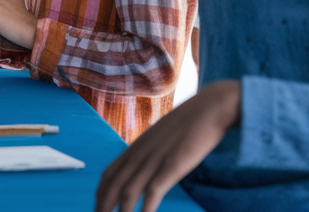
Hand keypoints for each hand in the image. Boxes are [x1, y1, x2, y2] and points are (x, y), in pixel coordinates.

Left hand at [95, 80, 241, 211]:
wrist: (210, 107)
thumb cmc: (189, 123)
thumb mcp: (162, 136)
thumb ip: (152, 151)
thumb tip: (146, 165)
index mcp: (137, 146)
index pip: (109, 173)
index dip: (100, 193)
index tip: (97, 208)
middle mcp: (140, 153)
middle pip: (113, 184)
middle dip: (103, 206)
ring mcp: (155, 159)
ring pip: (128, 191)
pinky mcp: (173, 165)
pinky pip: (153, 191)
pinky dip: (145, 209)